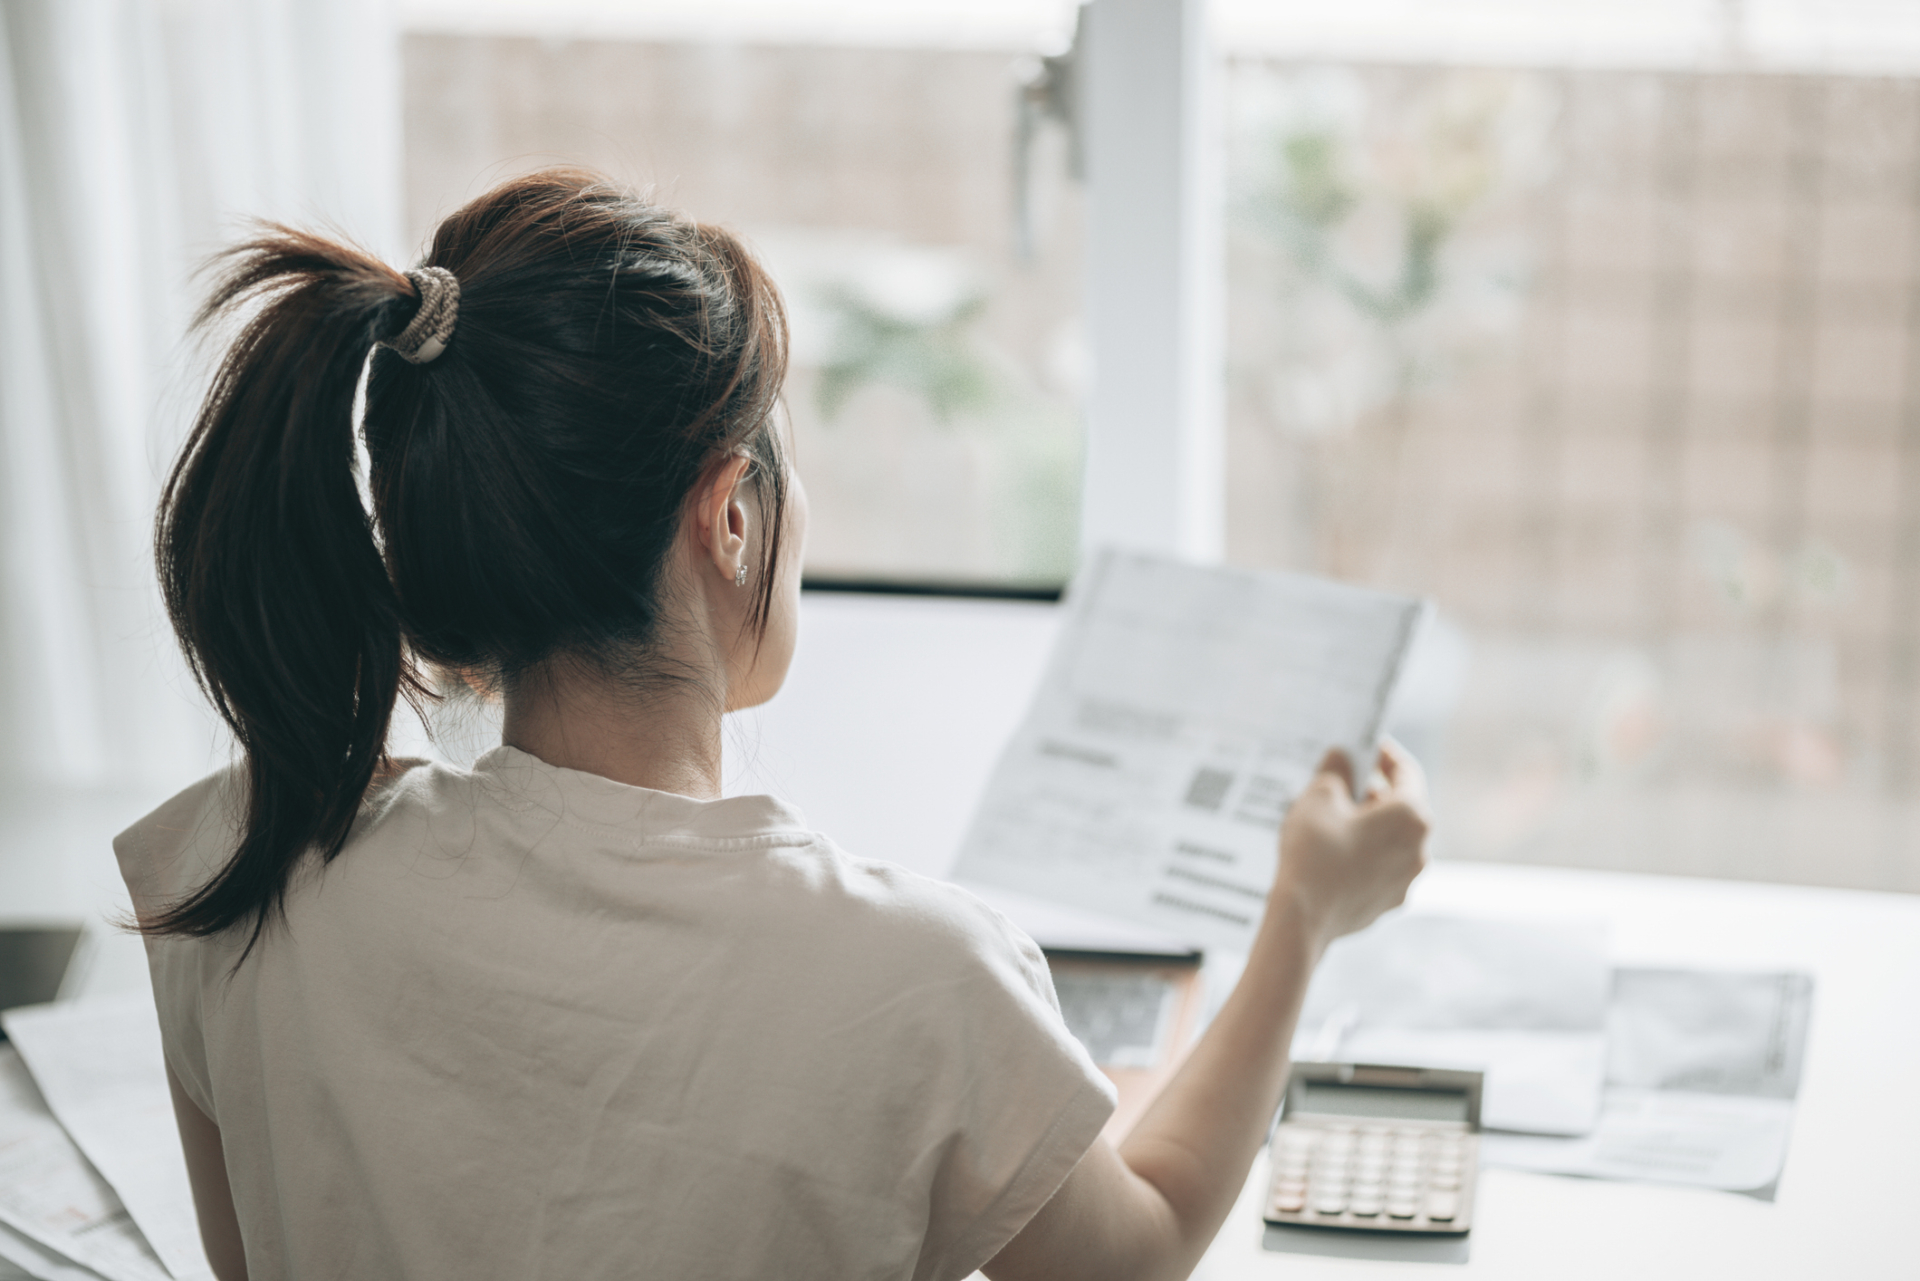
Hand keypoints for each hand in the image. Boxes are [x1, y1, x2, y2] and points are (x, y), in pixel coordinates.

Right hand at [1268, 739, 1429, 952]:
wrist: (1302, 919)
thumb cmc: (1314, 853)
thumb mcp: (1319, 797)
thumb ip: (1336, 769)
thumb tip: (1342, 757)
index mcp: (1412, 816)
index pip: (1406, 772)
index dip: (1383, 754)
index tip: (1365, 746)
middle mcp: (1419, 848)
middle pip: (1402, 807)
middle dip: (1372, 790)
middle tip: (1341, 781)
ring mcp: (1407, 879)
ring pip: (1391, 839)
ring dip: (1368, 824)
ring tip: (1331, 818)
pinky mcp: (1389, 901)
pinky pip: (1380, 866)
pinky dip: (1363, 853)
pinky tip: (1332, 852)